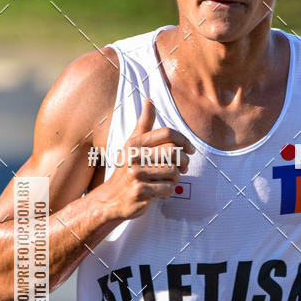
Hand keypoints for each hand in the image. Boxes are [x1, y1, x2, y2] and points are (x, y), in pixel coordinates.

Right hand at [99, 99, 194, 220]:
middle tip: (183, 168)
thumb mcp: (131, 146)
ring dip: (176, 179)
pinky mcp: (140, 191)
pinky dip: (168, 192)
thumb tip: (149, 100)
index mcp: (134, 144)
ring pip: (173, 172)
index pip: (166, 134)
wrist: (110, 199)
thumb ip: (143, 125)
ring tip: (168, 180)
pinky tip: (159, 192)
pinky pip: (168, 188)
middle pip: (173, 152)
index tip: (190, 149)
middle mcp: (134, 157)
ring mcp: (136, 174)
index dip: (184, 140)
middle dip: (184, 161)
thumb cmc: (125, 170)